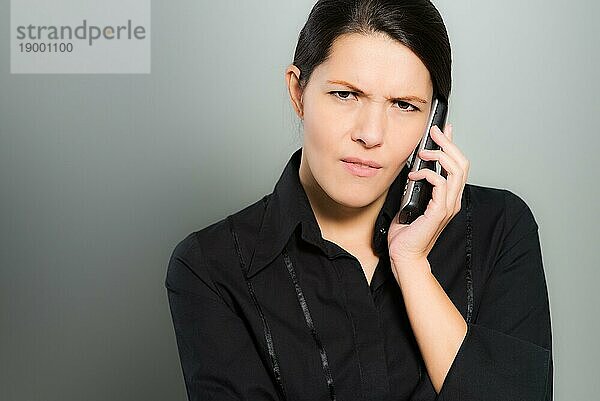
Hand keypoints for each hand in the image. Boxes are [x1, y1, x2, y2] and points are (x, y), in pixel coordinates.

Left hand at [387, 123, 469, 266]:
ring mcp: (448, 206)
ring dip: (439, 154)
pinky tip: (413, 174)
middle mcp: (453, 200)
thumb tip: (411, 170)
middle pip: (462, 163)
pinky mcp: (439, 212)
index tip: (443, 130)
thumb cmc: (406, 234)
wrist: (404, 256)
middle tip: (434, 131)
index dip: (452, 145)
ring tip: (423, 150)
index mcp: (448, 198)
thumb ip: (416, 187)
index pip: (458, 165)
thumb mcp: (411, 202)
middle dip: (449, 143)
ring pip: (456, 170)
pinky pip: (440, 183)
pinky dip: (427, 173)